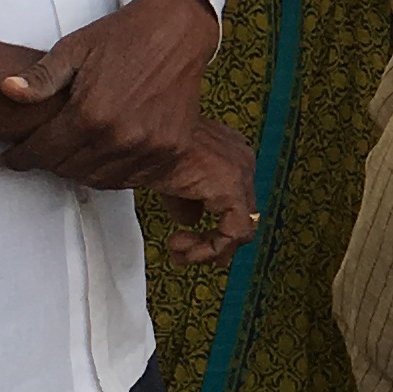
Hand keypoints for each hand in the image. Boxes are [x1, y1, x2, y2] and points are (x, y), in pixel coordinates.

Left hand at [0, 0, 220, 186]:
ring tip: (73, 154)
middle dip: (50, 161)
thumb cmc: (125, 35)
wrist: (177, 30)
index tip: (12, 159)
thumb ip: (40, 78)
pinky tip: (105, 157)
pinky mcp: (172, 149)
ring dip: (81, 170)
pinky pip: (133, 178)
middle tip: (44, 150)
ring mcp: (150, 146)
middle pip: (69, 169)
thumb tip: (8, 91)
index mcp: (91, 113)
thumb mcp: (74, 49)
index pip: (43, 152)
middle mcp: (121, 137)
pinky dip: (115, 173)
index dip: (21, 157)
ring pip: (100, 180)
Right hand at [147, 118, 258, 264]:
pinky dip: (209, 249)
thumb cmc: (153, 146)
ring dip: (207, 249)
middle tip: (183, 255)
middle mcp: (242, 161)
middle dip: (210, 243)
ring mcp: (241, 175)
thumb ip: (186, 200)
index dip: (212, 226)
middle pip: (239, 217)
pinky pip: (234, 233)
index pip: (233, 201)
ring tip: (179, 252)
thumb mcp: (171, 177)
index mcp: (230, 153)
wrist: (149, 136)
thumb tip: (190, 221)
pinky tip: (184, 248)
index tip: (183, 238)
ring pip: (240, 230)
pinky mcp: (234, 190)